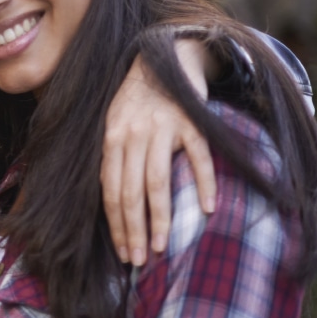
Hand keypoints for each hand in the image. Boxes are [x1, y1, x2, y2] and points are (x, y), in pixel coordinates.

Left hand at [100, 41, 217, 266]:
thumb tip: (110, 204)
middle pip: (130, 192)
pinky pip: (198, 157)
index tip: (123, 252)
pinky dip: (202, 182)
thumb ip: (113, 158)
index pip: (109, 191)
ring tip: (163, 247)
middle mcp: (132, 135)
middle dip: (134, 230)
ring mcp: (162, 128)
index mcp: (110, 140)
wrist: (163, 57)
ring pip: (157, 181)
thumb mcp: (113, 124)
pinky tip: (207, 208)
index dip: (115, 225)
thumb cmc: (135, 101)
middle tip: (140, 260)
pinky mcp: (191, 122)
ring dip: (160, 218)